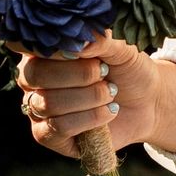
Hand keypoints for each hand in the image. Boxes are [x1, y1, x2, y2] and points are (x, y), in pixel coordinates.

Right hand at [14, 35, 162, 157]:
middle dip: (78, 74)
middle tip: (104, 72)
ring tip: (111, 92)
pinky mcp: (47, 135)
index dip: (55, 48)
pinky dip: (90, 119)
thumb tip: (80, 43)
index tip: (83, 50)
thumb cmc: (127, 70)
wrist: (146, 104)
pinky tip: (109, 111)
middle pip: (35, 74)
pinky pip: (58, 127)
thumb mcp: (120, 48)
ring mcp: (37, 107)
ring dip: (89, 97)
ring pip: (48, 103)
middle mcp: (33, 78)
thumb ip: (100, 40)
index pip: (29, 45)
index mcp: (42, 50)